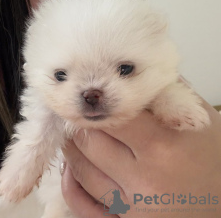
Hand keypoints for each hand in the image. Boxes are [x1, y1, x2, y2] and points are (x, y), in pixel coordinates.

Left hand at [62, 99, 220, 217]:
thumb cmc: (211, 157)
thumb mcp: (198, 117)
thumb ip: (167, 92)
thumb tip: (133, 72)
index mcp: (163, 146)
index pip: (113, 116)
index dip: (102, 105)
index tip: (100, 99)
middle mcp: (144, 179)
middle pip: (89, 141)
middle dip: (83, 123)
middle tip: (84, 115)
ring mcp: (130, 208)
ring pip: (78, 170)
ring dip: (74, 148)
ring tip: (80, 135)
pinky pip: (79, 203)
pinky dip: (71, 181)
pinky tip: (76, 167)